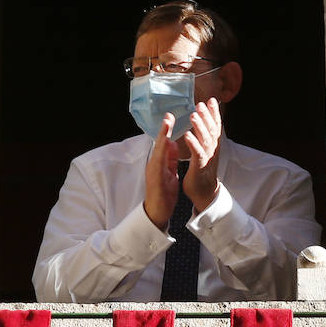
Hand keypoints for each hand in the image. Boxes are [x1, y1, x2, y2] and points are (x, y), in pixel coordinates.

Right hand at [142, 114, 178, 229]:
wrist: (157, 212)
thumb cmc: (163, 193)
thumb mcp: (169, 172)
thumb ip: (170, 158)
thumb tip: (172, 143)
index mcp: (159, 162)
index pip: (163, 143)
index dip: (167, 130)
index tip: (171, 117)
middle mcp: (154, 164)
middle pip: (159, 144)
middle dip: (163, 129)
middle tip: (168, 115)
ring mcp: (153, 171)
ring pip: (158, 151)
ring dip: (162, 137)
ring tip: (166, 125)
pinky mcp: (155, 179)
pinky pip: (159, 164)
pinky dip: (162, 154)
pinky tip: (165, 146)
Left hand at [180, 98, 222, 211]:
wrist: (204, 192)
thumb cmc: (202, 171)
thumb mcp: (205, 151)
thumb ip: (205, 138)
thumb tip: (204, 123)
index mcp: (213, 145)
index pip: (216, 126)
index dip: (214, 113)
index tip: (211, 100)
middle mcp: (213, 150)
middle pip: (212, 130)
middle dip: (207, 116)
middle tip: (200, 103)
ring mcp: (207, 158)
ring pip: (205, 140)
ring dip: (199, 126)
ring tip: (193, 114)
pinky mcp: (200, 167)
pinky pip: (198, 154)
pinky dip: (193, 143)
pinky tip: (187, 135)